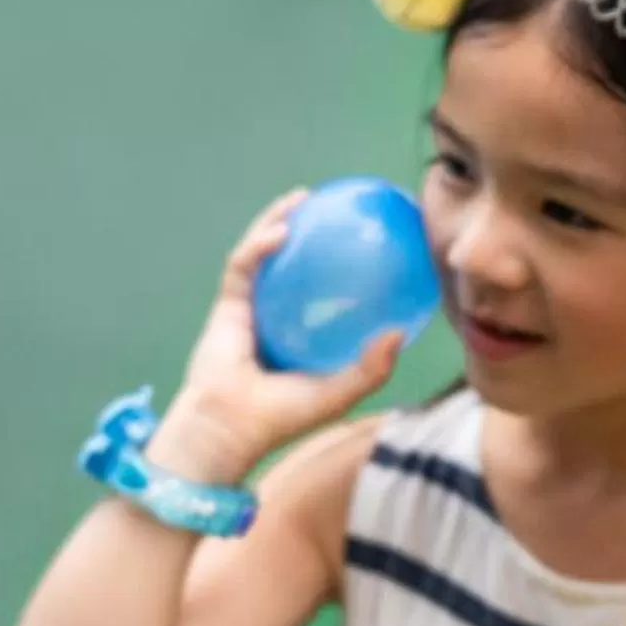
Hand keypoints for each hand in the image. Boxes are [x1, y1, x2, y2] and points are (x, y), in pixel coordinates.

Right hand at [148, 191, 406, 483]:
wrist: (229, 427)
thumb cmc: (283, 417)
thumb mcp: (339, 392)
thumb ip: (371, 368)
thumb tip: (398, 333)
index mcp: (305, 332)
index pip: (329, 288)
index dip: (348, 262)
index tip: (374, 236)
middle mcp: (279, 314)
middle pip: (295, 262)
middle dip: (311, 227)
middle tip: (338, 203)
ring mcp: (251, 307)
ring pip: (264, 253)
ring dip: (278, 220)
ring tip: (302, 197)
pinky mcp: (227, 304)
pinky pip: (245, 266)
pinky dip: (260, 245)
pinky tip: (281, 231)